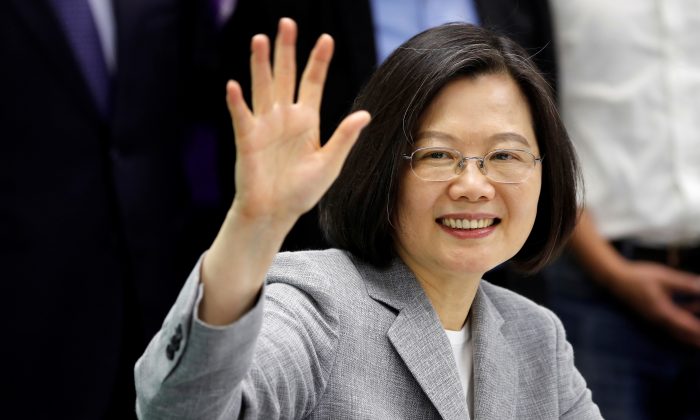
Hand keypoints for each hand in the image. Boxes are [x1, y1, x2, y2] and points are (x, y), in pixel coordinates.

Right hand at [226, 18, 370, 228]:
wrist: (276, 213)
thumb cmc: (302, 191)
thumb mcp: (330, 163)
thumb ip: (344, 137)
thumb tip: (365, 114)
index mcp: (306, 120)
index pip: (312, 82)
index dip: (318, 61)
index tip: (326, 38)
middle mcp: (284, 117)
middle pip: (285, 76)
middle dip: (286, 50)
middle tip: (286, 22)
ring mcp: (264, 125)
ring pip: (263, 88)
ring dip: (260, 65)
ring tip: (259, 39)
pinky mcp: (248, 140)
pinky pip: (242, 117)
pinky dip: (237, 102)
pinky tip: (234, 85)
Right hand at [607, 260, 699, 346]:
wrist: (616, 279)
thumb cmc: (638, 276)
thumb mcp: (664, 277)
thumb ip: (685, 283)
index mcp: (663, 312)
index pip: (687, 325)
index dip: (698, 330)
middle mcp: (659, 320)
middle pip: (683, 334)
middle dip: (695, 338)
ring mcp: (654, 319)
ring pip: (677, 331)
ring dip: (690, 333)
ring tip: (699, 336)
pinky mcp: (652, 315)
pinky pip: (670, 325)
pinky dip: (682, 325)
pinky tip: (690, 315)